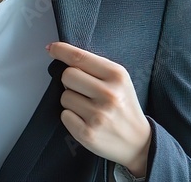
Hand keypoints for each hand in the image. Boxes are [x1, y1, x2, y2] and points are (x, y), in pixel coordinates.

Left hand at [46, 41, 151, 176]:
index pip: (79, 57)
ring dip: (71, 102)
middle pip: (67, 75)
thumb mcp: (119, 81)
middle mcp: (109, 94)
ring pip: (64, 97)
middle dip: (70, 82)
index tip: (51, 48)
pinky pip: (64, 116)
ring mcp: (98, 115)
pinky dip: (71, 118)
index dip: (60, 50)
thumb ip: (94, 67)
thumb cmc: (124, 107)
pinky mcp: (88, 133)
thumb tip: (58, 51)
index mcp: (117, 75)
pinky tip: (86, 121)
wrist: (139, 142)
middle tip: (83, 91)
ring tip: (89, 109)